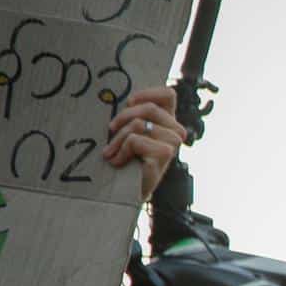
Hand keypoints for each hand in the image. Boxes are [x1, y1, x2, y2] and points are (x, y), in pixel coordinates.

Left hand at [103, 86, 186, 201]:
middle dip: (122, 118)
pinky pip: (135, 140)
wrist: (129, 191)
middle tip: (110, 131)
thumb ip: (134, 115)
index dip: (147, 94)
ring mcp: (173, 143)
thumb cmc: (127, 159)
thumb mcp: (131, 131)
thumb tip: (124, 98)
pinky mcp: (165, 154)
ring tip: (111, 152)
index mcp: (169, 122)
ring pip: (138, 124)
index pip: (168, 95)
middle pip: (148, 108)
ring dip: (118, 139)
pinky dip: (121, 151)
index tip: (129, 102)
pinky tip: (117, 162)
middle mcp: (176, 131)